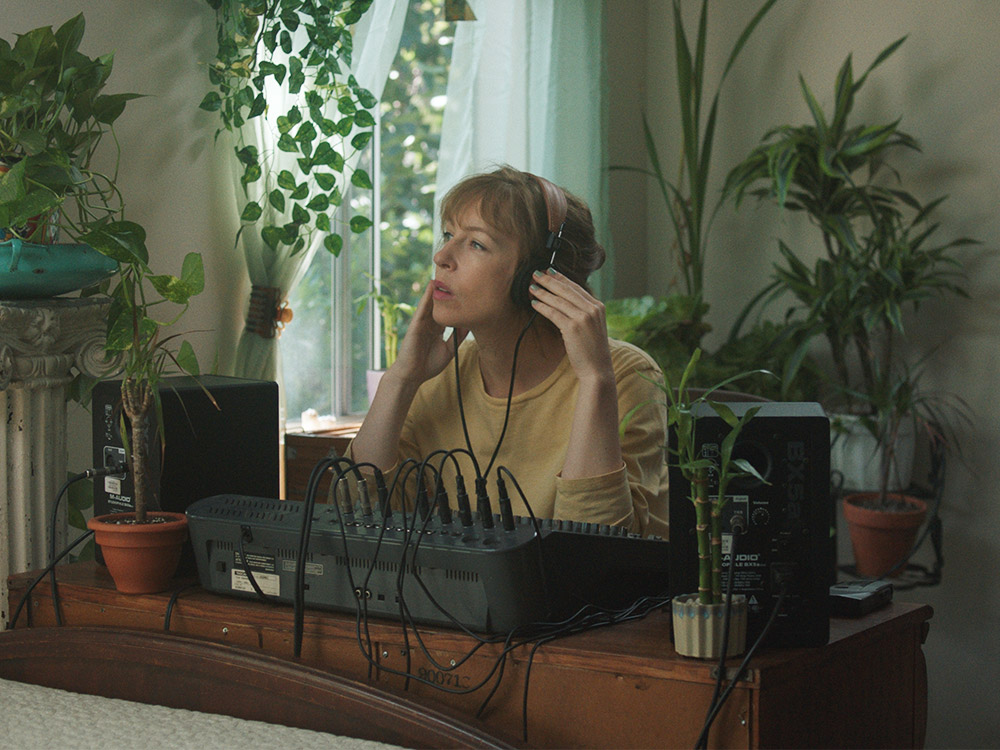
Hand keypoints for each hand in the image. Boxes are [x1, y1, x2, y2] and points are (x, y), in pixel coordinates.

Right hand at [391, 280, 467, 386]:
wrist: (412, 376)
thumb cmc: (428, 365)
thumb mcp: (449, 351)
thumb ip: (457, 338)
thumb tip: (468, 326)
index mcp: (437, 329)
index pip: (447, 312)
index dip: (455, 302)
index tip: (466, 291)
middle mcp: (429, 324)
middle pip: (439, 304)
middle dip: (446, 291)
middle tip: (457, 276)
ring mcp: (421, 323)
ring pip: (430, 303)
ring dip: (436, 289)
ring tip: (444, 274)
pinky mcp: (415, 325)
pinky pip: (421, 309)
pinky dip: (426, 298)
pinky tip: (431, 287)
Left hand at [528, 268, 613, 384]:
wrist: (597, 369)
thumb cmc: (592, 350)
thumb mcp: (592, 326)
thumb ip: (583, 312)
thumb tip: (564, 301)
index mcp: (598, 306)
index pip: (576, 287)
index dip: (561, 278)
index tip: (549, 271)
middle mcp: (592, 309)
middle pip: (566, 290)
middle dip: (549, 280)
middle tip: (535, 273)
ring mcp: (583, 318)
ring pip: (558, 300)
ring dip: (542, 292)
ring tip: (531, 287)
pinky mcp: (573, 327)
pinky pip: (553, 313)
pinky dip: (542, 307)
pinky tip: (534, 303)